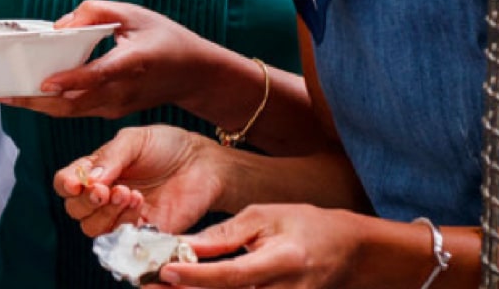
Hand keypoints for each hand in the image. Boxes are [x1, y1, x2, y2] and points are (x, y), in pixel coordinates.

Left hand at [0, 0, 196, 118]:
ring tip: (6, 96)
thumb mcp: (136, 14)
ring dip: (37, 106)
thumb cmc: (166, 38)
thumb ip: (97, 12)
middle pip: (73, 103)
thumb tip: (61, 26)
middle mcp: (122, 91)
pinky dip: (51, 105)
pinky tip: (29, 95)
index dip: (71, 79)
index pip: (98, 75)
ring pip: (71, 111)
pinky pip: (76, 110)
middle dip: (35, 101)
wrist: (194, 75)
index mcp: (133, 64)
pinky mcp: (111, 110)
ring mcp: (116, 105)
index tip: (45, 82)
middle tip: (3, 93)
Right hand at [55, 125, 227, 238]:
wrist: (202, 162)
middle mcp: (103, 196)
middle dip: (88, 201)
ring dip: (106, 213)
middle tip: (107, 189)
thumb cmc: (167, 146)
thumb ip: (111, 157)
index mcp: (96, 171)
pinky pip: (121, 239)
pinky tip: (140, 205)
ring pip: (93, 228)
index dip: (66, 185)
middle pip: (75, 210)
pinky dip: (125, 223)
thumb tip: (90, 179)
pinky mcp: (142, 232)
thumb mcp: (134, 140)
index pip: (66, 183)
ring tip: (129, 194)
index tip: (77, 183)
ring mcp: (120, 216)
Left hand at [164, 204, 371, 287]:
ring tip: (163, 288)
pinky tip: (193, 288)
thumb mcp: (265, 217)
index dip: (195, 276)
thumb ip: (224, 235)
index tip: (164, 271)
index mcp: (282, 261)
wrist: (350, 251)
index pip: (231, 276)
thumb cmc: (306, 225)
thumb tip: (183, 245)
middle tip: (148, 286)